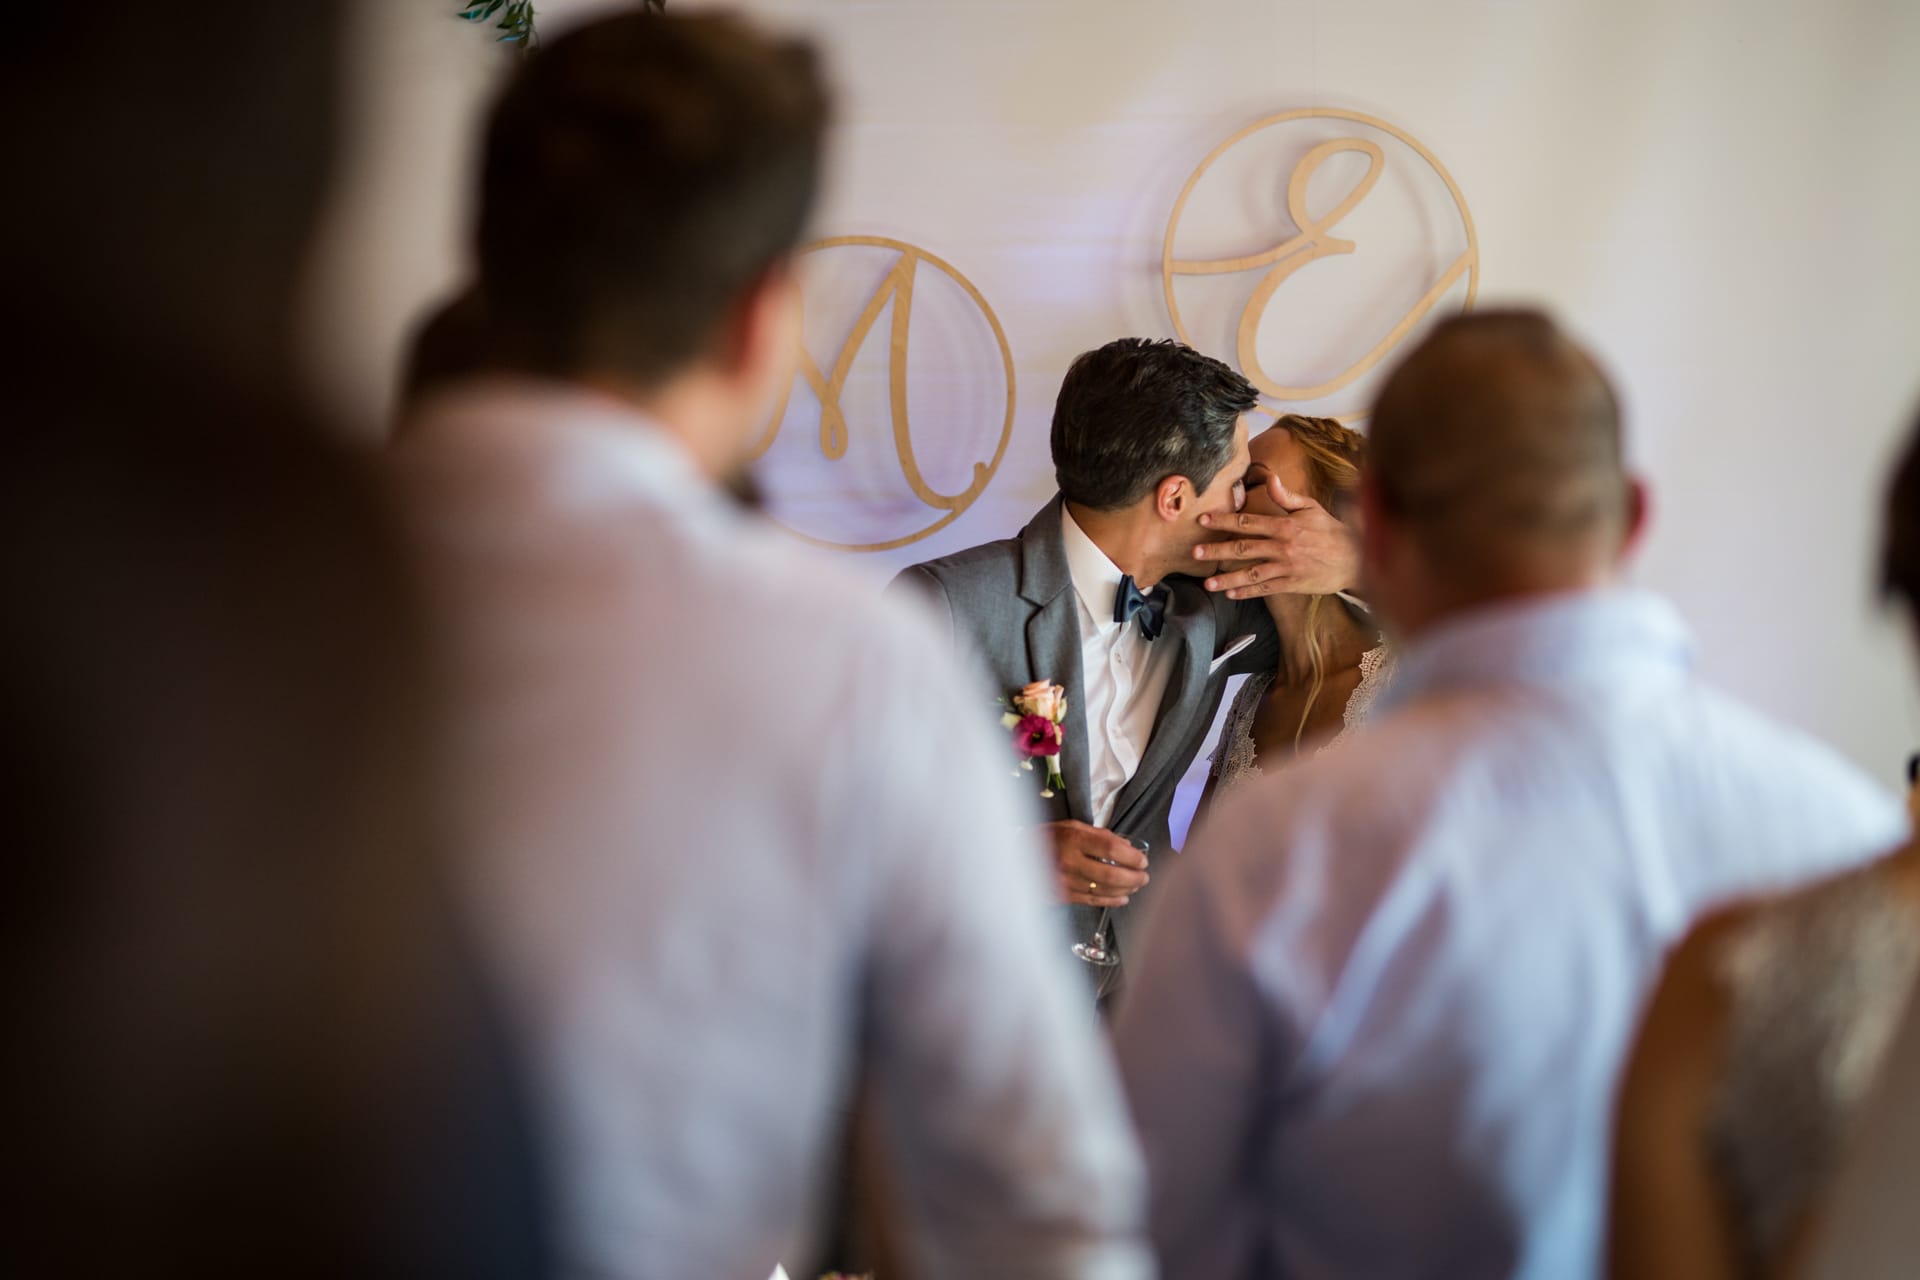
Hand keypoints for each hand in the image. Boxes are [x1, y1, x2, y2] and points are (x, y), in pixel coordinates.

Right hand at [1041, 820, 1148, 907]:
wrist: (1016, 856)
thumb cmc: (1047, 838)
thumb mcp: (1071, 826)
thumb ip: (1099, 835)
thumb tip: (1126, 846)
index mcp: (1073, 839)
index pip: (1112, 848)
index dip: (1132, 856)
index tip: (1142, 860)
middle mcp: (1069, 861)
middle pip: (1112, 873)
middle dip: (1134, 877)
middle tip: (1144, 876)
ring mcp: (1065, 881)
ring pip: (1104, 890)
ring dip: (1126, 889)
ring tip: (1135, 886)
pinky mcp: (1062, 896)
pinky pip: (1092, 901)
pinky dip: (1111, 900)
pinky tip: (1122, 898)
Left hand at [1191, 474, 1358, 598]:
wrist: (1355, 557)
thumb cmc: (1330, 530)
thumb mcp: (1310, 508)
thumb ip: (1286, 496)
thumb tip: (1270, 478)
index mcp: (1285, 525)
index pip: (1248, 521)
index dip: (1224, 520)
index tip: (1204, 521)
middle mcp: (1283, 546)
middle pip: (1243, 548)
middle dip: (1217, 550)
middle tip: (1195, 553)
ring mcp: (1287, 566)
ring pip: (1251, 573)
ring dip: (1228, 578)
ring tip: (1208, 584)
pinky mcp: (1292, 584)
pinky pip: (1265, 588)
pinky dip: (1247, 592)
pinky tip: (1231, 594)